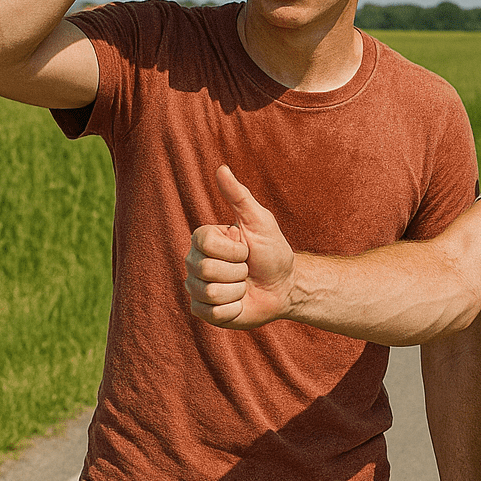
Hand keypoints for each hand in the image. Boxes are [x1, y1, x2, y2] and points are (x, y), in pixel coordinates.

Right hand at [185, 165, 294, 327]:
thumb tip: (221, 167)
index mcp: (204, 239)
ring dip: (237, 290)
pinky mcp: (203, 312)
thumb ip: (239, 197)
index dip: (232, 249)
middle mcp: (195, 262)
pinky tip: (239, 302)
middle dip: (238, 271)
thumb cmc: (274, 252)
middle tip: (247, 269)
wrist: (285, 287)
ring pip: (209, 292)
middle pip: (205, 269)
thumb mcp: (260, 221)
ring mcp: (197, 288)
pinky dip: (234, 310)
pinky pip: (212, 313)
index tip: (246, 249)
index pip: (203, 242)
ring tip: (244, 285)